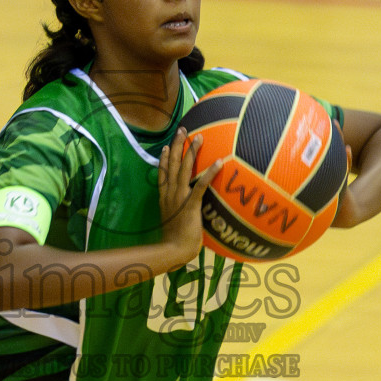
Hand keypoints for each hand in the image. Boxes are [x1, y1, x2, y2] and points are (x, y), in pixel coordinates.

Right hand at [157, 129, 224, 263]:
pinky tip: (218, 162)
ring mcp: (179, 198)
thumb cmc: (175, 241)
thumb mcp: (172, 221)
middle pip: (172, 164)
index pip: (162, 173)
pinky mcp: (190, 204)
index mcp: (164, 197)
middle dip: (177, 145)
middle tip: (182, 130)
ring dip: (192, 151)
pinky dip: (209, 173)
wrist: (173, 250)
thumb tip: (184, 210)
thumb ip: (177, 212)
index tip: (165, 146)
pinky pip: (200, 185)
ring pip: (184, 169)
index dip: (164, 158)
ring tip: (199, 137)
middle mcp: (170, 193)